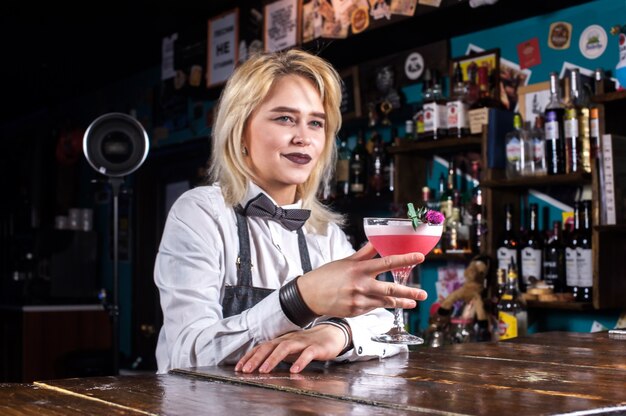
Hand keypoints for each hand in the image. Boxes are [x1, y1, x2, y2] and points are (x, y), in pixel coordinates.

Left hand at [235, 324, 344, 373]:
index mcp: (281, 341)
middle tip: (246, 370)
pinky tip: (294, 370)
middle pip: (270, 346)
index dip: (250, 356)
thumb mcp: (289, 349)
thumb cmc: (307, 344)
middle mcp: (289, 339)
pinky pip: (307, 353)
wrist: (330, 335)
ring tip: (264, 370)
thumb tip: (258, 364)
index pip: (262, 347)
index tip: (239, 368)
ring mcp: (302, 342)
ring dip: (273, 359)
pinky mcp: (316, 348)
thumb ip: (276, 354)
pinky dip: (300, 361)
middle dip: (256, 358)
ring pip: (285, 348)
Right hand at [297, 242, 426, 317]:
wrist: (310, 295)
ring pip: (385, 302)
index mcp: (359, 269)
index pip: (387, 262)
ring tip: (414, 302)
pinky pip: (374, 308)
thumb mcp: (346, 261)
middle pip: (391, 289)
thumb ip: (365, 253)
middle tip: (424, 294)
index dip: (405, 259)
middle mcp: (360, 285)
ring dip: (401, 303)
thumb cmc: (328, 275)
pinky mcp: (356, 311)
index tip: (420, 257)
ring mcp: (358, 300)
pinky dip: (382, 305)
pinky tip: (389, 304)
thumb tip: (377, 240)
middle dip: (409, 292)